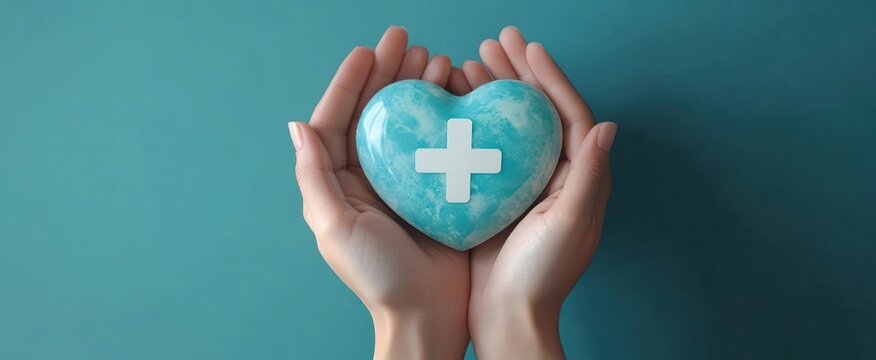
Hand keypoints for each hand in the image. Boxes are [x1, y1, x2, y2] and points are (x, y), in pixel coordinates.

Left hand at [289, 26, 468, 358]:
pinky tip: (457, 95)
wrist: (427, 315)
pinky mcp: (436, 190)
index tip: (367, 51)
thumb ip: (315, 176)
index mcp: (339, 183)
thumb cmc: (377, 278)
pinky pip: (438, 144)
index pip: (338, 121)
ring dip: (419, 90)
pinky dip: (446, 117)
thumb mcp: (335, 226)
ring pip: (408, 123)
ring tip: (437, 61)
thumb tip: (297, 126)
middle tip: (408, 42)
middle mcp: (369, 177)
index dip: (349, 84)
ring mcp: (404, 182)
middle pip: (375, 114)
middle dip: (388, 75)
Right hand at [463, 27, 616, 358]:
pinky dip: (471, 123)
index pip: (569, 114)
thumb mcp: (570, 223)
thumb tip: (606, 125)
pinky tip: (454, 106)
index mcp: (578, 177)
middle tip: (494, 42)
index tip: (528, 48)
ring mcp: (521, 183)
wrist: (507, 315)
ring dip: (492, 93)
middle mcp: (553, 174)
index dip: (550, 78)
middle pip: (537, 112)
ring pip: (508, 126)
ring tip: (468, 64)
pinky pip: (484, 148)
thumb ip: (588, 175)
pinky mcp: (494, 195)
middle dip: (518, 74)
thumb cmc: (542, 275)